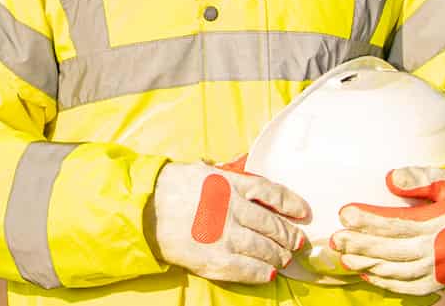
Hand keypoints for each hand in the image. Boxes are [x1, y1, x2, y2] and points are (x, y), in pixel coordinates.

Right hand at [151, 160, 310, 284]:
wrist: (141, 209)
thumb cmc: (169, 187)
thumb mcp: (200, 171)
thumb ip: (225, 176)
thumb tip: (246, 180)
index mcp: (230, 184)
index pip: (272, 193)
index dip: (292, 204)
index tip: (302, 212)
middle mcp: (232, 209)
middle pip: (273, 224)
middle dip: (289, 235)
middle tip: (297, 242)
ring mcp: (225, 236)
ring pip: (266, 249)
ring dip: (279, 255)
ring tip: (284, 259)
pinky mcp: (215, 259)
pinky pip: (248, 269)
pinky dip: (263, 271)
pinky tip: (269, 272)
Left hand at [331, 166, 444, 294]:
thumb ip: (420, 178)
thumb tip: (389, 178)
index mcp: (440, 224)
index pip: (395, 223)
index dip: (368, 219)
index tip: (344, 212)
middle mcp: (440, 251)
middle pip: (391, 251)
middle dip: (360, 245)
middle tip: (335, 240)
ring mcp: (443, 270)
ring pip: (399, 272)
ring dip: (370, 266)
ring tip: (346, 258)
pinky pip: (414, 288)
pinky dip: (391, 283)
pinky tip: (371, 275)